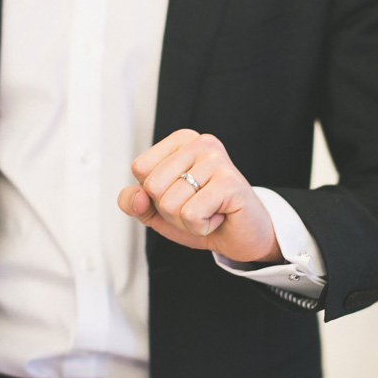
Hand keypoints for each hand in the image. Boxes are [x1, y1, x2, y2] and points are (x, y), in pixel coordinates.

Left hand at [117, 129, 283, 263]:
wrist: (243, 235)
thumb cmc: (203, 216)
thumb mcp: (158, 211)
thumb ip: (135, 201)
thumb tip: (137, 196)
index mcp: (180, 141)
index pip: (140, 168)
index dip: (153, 194)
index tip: (181, 195)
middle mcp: (200, 142)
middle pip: (152, 186)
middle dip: (170, 210)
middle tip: (197, 207)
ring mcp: (216, 160)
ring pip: (170, 203)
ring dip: (186, 221)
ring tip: (209, 211)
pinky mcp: (229, 182)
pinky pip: (191, 214)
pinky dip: (201, 227)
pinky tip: (219, 216)